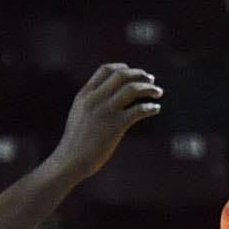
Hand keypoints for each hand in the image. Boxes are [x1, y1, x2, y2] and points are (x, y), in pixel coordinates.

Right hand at [54, 62, 165, 177]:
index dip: (123, 68)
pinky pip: (139, 110)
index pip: (106, 69)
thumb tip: (109, 97)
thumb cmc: (75, 142)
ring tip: (158, 92)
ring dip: (149, 88)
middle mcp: (95, 99)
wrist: (69, 161)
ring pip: (133, 89)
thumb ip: (91, 103)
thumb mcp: (79, 114)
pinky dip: (150, 107)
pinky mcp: (116, 126)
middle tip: (151, 79)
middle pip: (122, 76)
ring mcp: (105, 111)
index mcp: (85, 95)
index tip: (135, 73)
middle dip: (140, 74)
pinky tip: (156, 109)